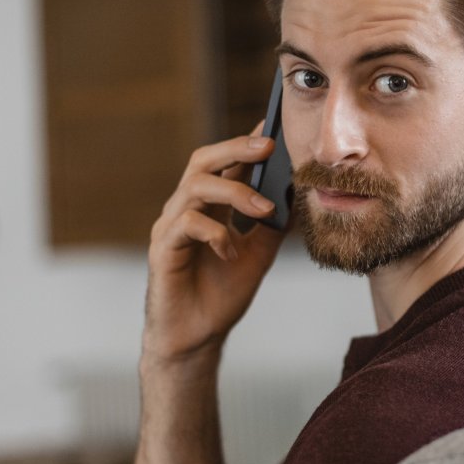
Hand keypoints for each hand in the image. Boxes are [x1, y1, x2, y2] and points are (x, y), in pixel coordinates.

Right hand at [142, 126, 286, 366]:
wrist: (197, 337)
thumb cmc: (222, 295)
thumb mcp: (259, 254)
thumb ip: (274, 225)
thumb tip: (300, 194)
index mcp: (209, 207)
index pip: (226, 164)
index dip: (247, 142)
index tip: (274, 126)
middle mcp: (186, 209)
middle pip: (203, 161)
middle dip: (236, 148)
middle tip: (269, 146)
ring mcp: (171, 227)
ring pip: (196, 186)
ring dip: (236, 192)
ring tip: (264, 210)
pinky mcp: (163, 249)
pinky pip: (187, 224)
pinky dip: (216, 233)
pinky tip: (231, 252)